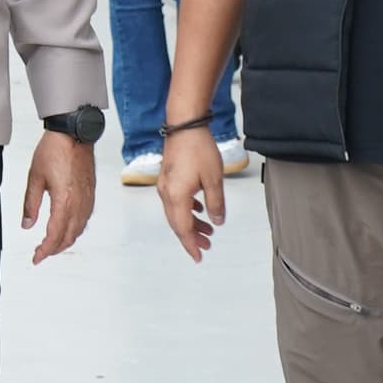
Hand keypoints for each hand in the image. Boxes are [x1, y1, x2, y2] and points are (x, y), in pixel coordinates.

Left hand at [20, 128, 94, 263]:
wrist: (74, 134)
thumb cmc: (54, 151)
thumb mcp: (35, 178)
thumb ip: (31, 204)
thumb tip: (27, 225)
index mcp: (65, 201)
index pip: (55, 235)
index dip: (45, 250)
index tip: (36, 258)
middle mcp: (80, 204)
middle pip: (68, 237)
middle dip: (54, 249)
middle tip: (40, 253)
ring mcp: (88, 200)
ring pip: (78, 230)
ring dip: (65, 241)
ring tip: (51, 245)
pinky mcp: (91, 194)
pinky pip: (84, 220)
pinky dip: (75, 230)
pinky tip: (66, 229)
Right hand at [159, 121, 225, 262]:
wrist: (185, 125)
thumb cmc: (198, 148)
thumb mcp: (214, 180)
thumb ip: (216, 204)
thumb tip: (217, 221)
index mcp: (176, 197)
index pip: (183, 229)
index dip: (192, 244)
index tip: (199, 256)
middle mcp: (166, 193)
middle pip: (177, 223)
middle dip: (192, 237)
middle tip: (206, 246)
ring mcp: (165, 185)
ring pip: (176, 212)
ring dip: (191, 223)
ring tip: (207, 230)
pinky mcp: (168, 177)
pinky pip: (175, 201)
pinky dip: (187, 209)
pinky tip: (198, 208)